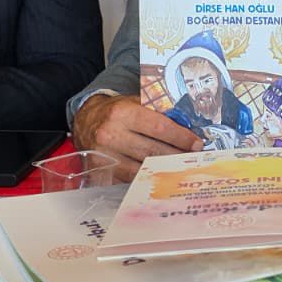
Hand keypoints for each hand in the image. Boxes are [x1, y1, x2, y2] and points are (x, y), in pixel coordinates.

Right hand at [73, 94, 201, 178]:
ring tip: (181, 166)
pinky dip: (148, 177)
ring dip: (166, 169)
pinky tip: (162, 175)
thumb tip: (188, 124)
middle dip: (178, 155)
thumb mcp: (134, 102)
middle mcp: (111, 134)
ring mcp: (105, 156)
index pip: (159, 127)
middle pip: (153, 151)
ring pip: (143, 168)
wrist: (85, 121)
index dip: (181, 137)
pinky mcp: (102, 172)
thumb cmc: (115, 111)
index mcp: (122, 113)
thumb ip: (158, 111)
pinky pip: (131, 179)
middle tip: (194, 157)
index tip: (196, 143)